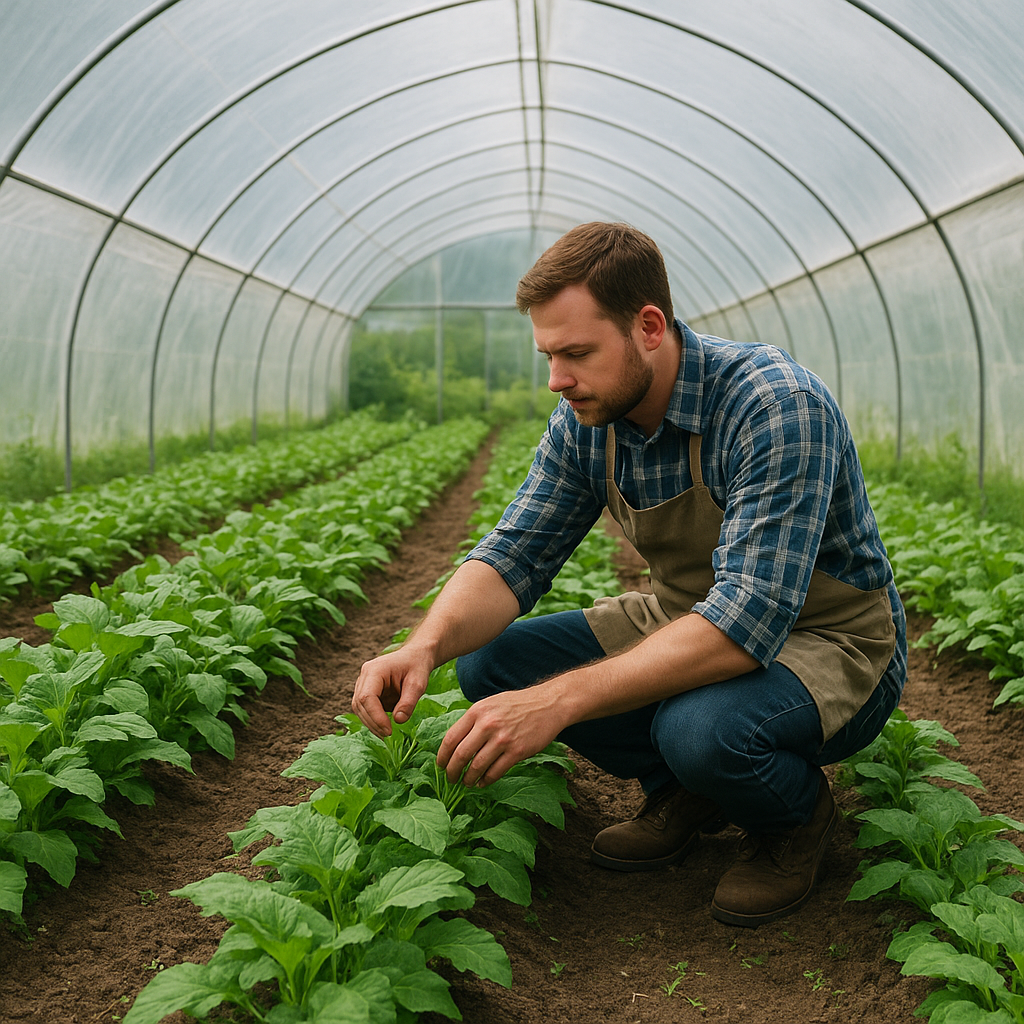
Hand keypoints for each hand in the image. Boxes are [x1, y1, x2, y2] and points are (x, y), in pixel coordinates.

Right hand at [351, 645, 432, 737]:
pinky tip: (385, 727)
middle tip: (389, 737)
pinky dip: (373, 719)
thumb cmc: (417, 666)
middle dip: (373, 723)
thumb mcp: (418, 684)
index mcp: (375, 670)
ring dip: (371, 723)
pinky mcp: (367, 691)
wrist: (416, 656)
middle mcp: (365, 676)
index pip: (367, 697)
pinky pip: (365, 708)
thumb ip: (408, 702)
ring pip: (360, 708)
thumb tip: (398, 721)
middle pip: (360, 704)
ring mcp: (363, 683)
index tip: (389, 731)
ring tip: (387, 735)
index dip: (375, 716)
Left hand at [436, 686, 565, 786]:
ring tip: (466, 783)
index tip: (440, 766)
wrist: (548, 704)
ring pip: (477, 766)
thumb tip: (454, 743)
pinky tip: (482, 783)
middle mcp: (487, 725)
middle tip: (451, 779)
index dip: (442, 756)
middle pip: (461, 755)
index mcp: (477, 711)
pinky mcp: (517, 751)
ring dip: (468, 779)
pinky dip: (486, 781)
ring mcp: (503, 739)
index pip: (451, 738)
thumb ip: (473, 720)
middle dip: (452, 771)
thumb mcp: (490, 704)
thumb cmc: (517, 705)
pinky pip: (495, 772)